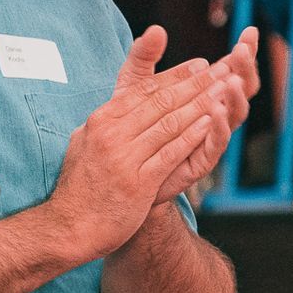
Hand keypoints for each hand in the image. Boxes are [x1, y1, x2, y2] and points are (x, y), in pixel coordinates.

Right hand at [49, 27, 229, 257]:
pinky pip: (171, 152)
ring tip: (223, 90)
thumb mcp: (84, 142)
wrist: (69, 227)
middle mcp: (111, 133)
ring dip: (201, 104)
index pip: (144, 89)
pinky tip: (211, 123)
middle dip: (196, 83)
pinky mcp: (138, 182)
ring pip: (170, 122)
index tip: (200, 65)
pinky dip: (192, 135)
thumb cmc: (79, 187)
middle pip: (161, 101)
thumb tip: (119, 105)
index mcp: (100, 120)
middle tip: (222, 69)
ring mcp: (124, 157)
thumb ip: (105, 121)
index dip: (176, 75)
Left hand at [147, 27, 258, 204]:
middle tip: (242, 50)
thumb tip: (157, 29)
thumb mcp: (134, 85)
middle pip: (242, 89)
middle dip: (245, 69)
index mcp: (204, 94)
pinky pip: (217, 143)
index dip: (244, 52)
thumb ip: (144, 57)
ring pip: (234, 115)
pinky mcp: (201, 160)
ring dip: (235, 97)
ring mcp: (210, 137)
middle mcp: (214, 114)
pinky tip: (217, 111)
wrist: (121, 169)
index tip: (250, 31)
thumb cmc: (132, 124)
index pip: (231, 68)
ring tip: (232, 80)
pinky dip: (219, 126)